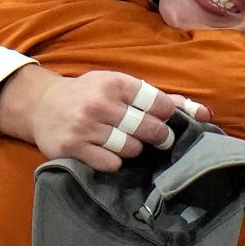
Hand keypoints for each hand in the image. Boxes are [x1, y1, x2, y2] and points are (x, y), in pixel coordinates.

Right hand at [0, 65, 211, 171]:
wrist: (41, 105)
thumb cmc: (90, 94)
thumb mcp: (119, 86)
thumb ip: (160, 98)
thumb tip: (203, 112)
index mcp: (114, 82)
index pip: (157, 103)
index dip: (167, 115)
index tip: (165, 120)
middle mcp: (99, 103)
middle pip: (147, 128)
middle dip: (159, 136)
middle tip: (158, 138)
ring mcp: (85, 127)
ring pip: (131, 148)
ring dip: (134, 149)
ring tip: (126, 142)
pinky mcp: (73, 148)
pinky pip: (111, 163)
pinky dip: (115, 161)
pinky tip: (109, 152)